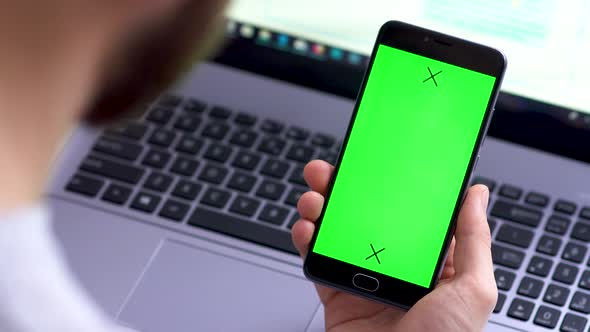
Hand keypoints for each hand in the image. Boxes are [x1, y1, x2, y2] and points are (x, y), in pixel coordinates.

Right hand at [292, 160, 496, 331]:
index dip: (388, 184)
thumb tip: (477, 195)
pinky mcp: (337, 295)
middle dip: (343, 190)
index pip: (405, 212)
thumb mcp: (473, 290)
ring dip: (320, 209)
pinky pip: (317, 261)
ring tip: (314, 199)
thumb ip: (474, 240)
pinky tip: (306, 229)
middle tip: (329, 172)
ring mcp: (363, 280)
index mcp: (428, 262)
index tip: (375, 162)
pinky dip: (306, 241)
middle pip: (363, 216)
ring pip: (336, 233)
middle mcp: (394, 267)